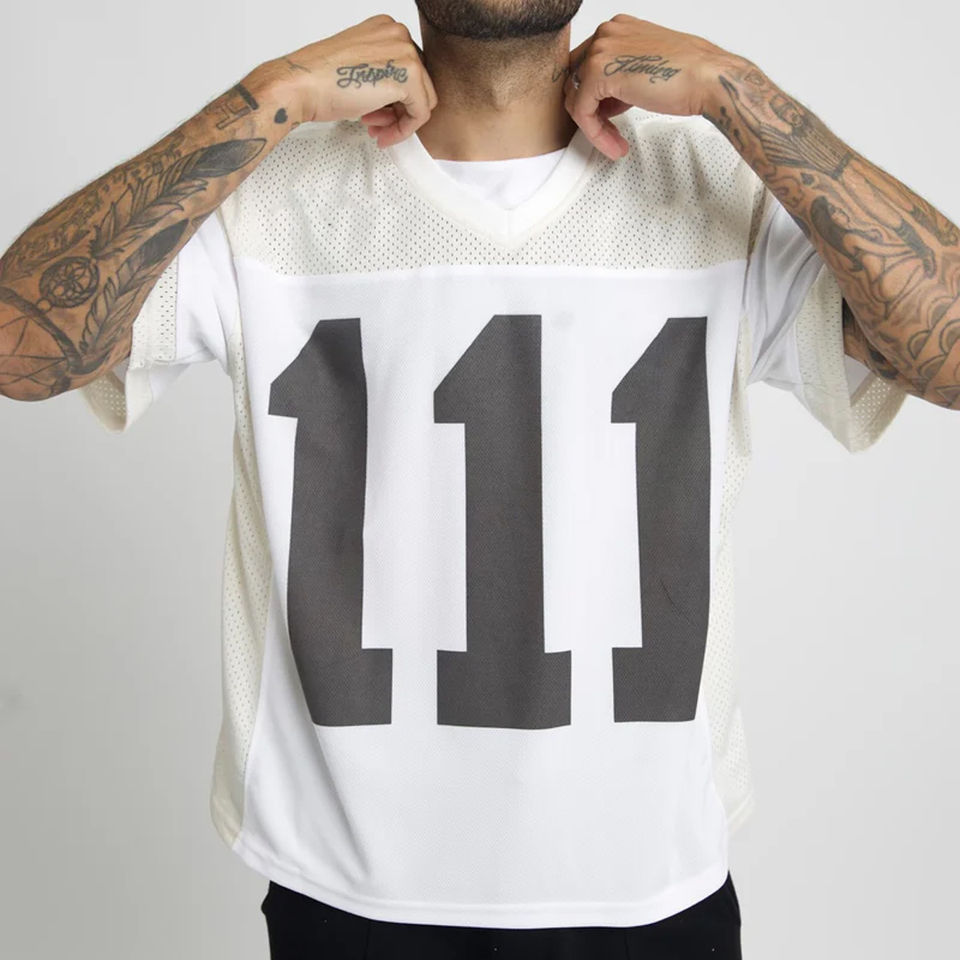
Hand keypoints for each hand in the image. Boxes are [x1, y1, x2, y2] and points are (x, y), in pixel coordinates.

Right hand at [252, 14, 437, 147]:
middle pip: (419, 84)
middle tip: (376, 124)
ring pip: (423, 100)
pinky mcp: (409, 77)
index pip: (409, 69)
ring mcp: (406, 52)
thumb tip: (400, 98)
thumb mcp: (360, 67)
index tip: (378, 112)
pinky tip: (383, 135)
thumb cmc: (321, 79)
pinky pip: (420, 114)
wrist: (303, 84)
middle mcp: (399, 34)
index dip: (395, 97)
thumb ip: (384, 74)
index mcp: (386, 28)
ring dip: (399, 121)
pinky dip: (404, 130)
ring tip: (376, 129)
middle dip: (398, 110)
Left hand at [563, 15, 734, 159]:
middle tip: (610, 136)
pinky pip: (582, 111)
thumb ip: (621, 78)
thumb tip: (607, 98)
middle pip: (576, 82)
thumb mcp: (644, 69)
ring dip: (594, 129)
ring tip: (615, 145)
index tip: (610, 121)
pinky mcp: (597, 73)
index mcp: (618, 29)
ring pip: (577, 99)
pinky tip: (614, 145)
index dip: (596, 99)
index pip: (587, 67)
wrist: (707, 79)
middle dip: (591, 114)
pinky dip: (595, 133)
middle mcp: (606, 33)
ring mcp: (600, 50)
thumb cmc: (688, 75)